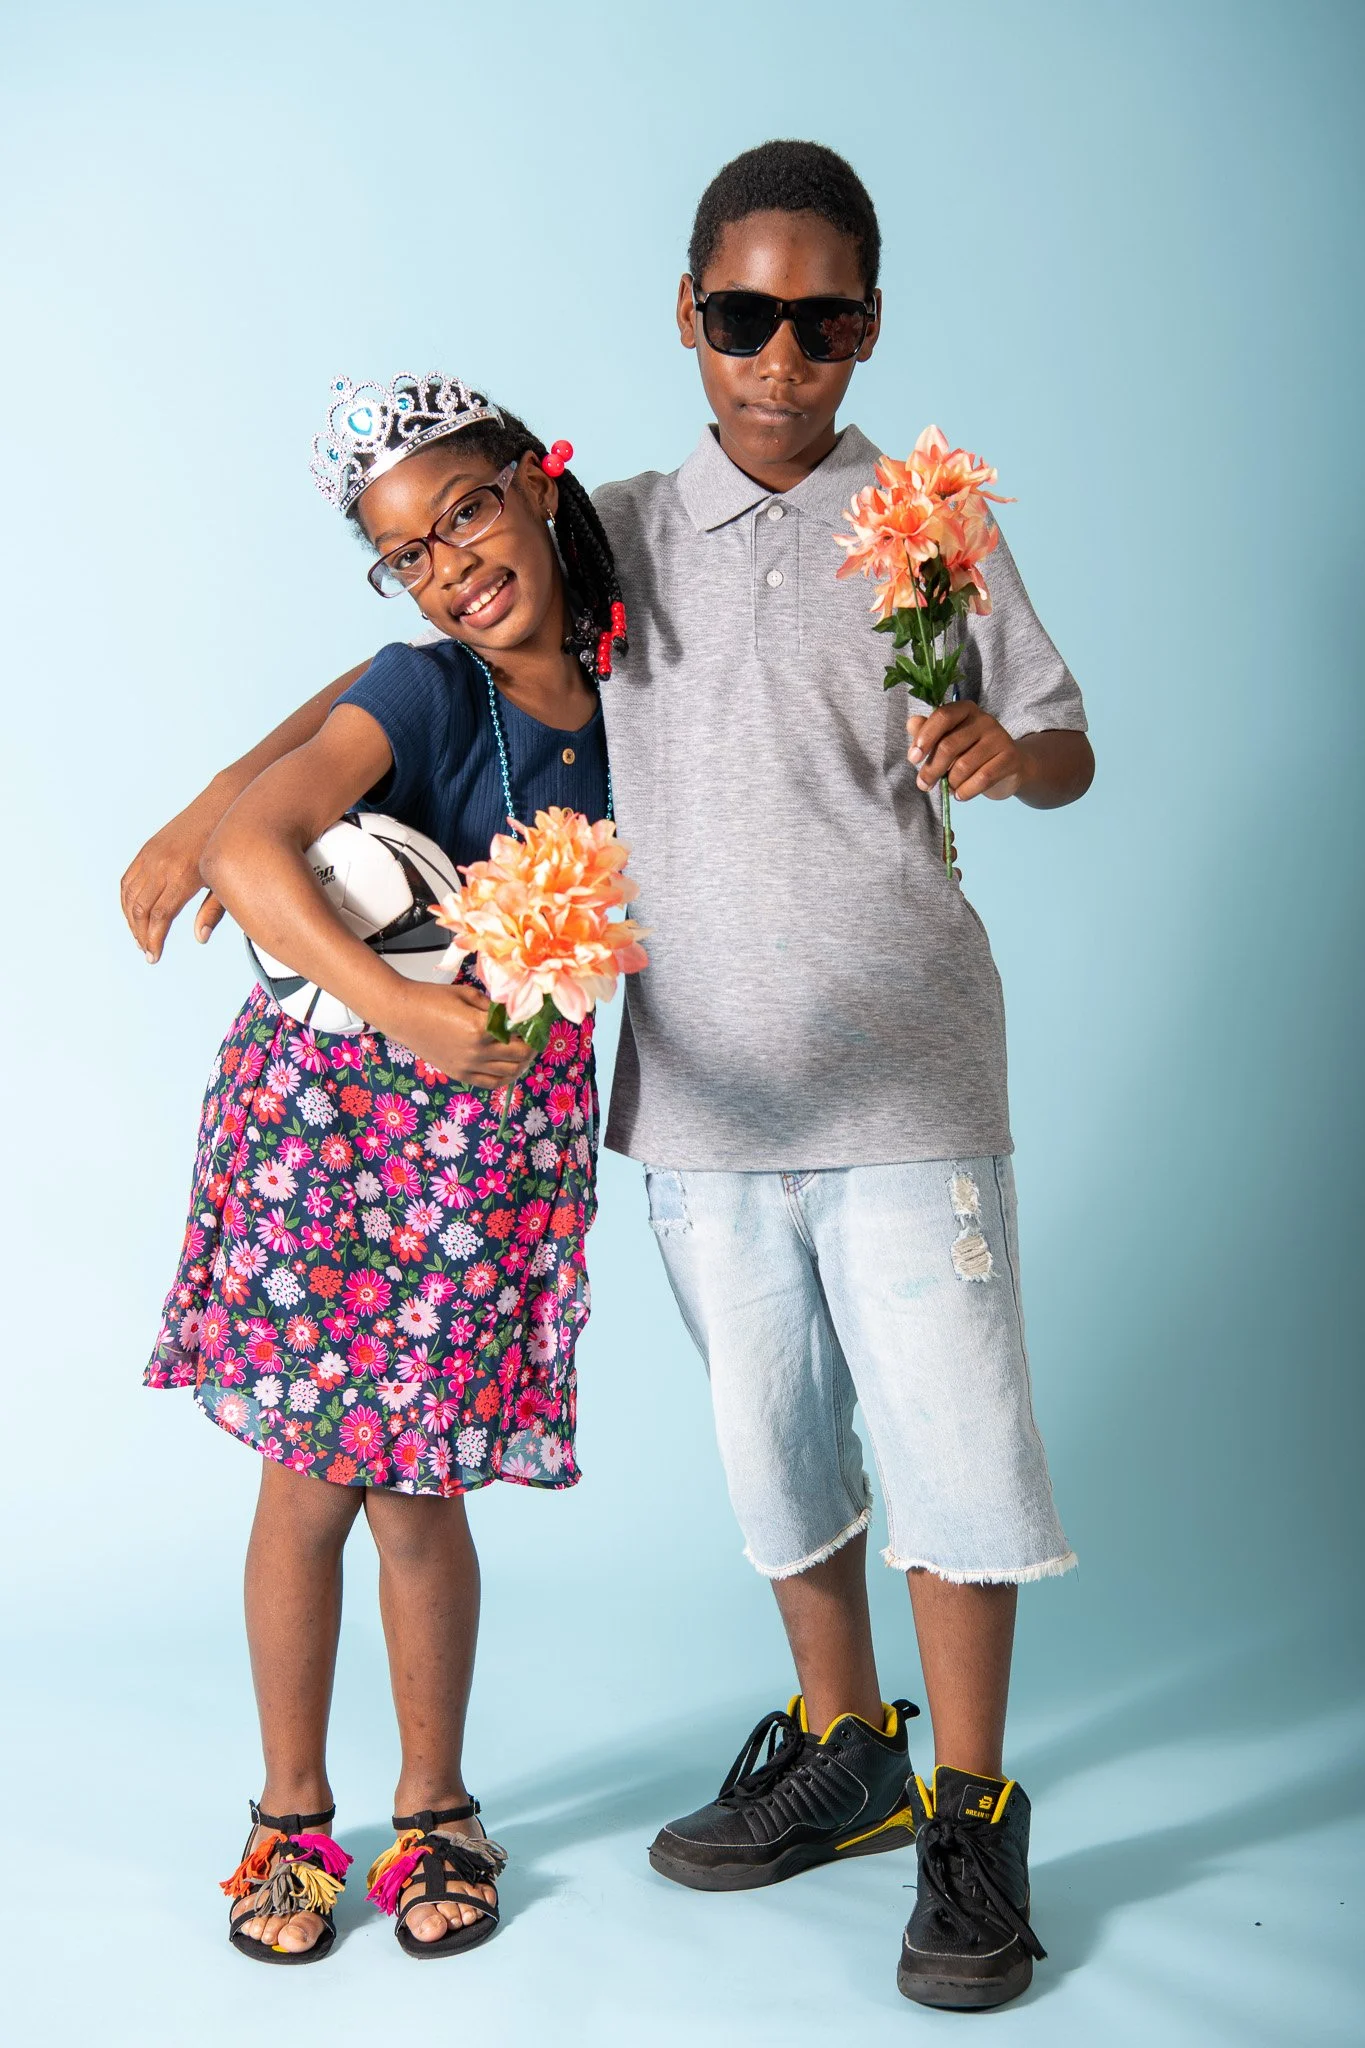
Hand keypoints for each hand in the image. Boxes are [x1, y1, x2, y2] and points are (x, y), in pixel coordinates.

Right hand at [121, 800, 226, 960]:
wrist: (222, 806)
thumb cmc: (229, 849)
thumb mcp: (226, 882)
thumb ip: (213, 911)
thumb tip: (199, 938)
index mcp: (183, 875)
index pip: (159, 916)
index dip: (154, 940)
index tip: (154, 957)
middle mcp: (162, 864)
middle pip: (140, 909)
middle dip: (140, 934)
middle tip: (147, 952)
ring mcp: (151, 855)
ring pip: (129, 895)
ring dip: (131, 920)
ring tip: (141, 938)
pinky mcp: (147, 848)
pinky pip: (128, 879)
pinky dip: (127, 900)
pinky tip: (135, 914)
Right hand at [398, 982, 537, 1090]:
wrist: (402, 1014)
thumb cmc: (432, 998)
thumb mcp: (469, 995)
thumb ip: (494, 1007)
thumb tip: (514, 1013)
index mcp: (481, 1028)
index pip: (521, 1034)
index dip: (532, 1029)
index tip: (536, 1023)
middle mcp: (477, 1051)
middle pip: (520, 1056)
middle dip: (531, 1047)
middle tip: (532, 1037)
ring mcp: (468, 1066)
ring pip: (509, 1073)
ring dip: (522, 1063)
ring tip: (523, 1052)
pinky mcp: (459, 1074)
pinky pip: (490, 1083)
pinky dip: (505, 1078)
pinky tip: (509, 1068)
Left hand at [908, 703, 1025, 801]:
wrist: (1011, 766)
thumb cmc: (972, 752)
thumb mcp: (949, 740)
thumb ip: (928, 732)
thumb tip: (911, 723)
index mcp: (965, 710)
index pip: (942, 716)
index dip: (925, 737)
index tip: (913, 759)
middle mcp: (984, 719)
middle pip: (949, 745)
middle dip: (931, 769)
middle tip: (923, 785)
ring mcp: (999, 737)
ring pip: (963, 766)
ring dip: (951, 783)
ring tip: (950, 787)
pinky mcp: (1010, 757)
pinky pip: (982, 778)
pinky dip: (966, 791)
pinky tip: (960, 794)